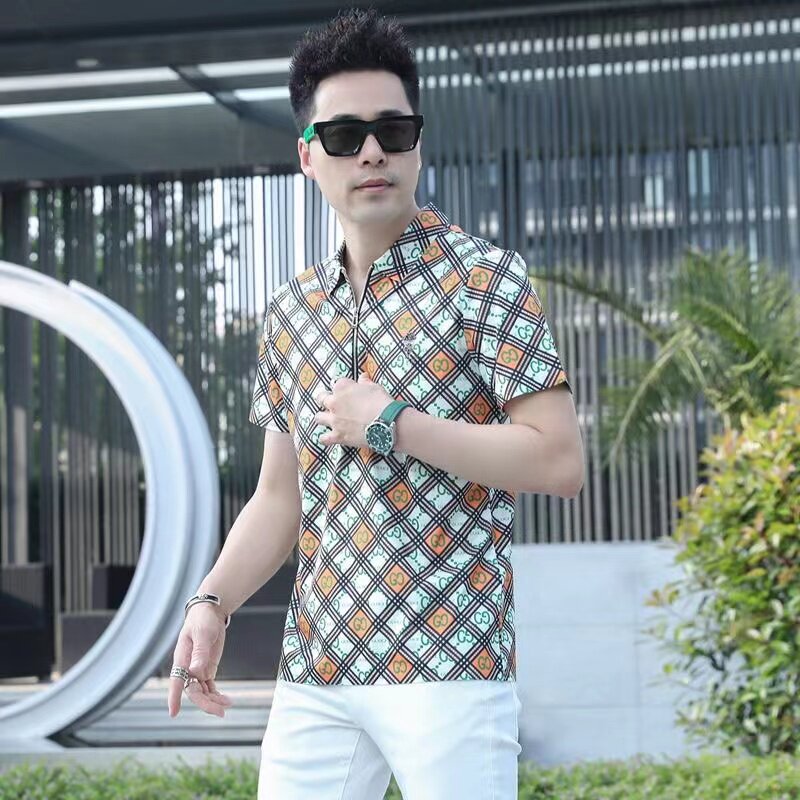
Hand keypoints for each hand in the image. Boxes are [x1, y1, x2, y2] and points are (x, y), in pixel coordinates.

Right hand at [167, 603, 233, 717]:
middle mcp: (187, 668)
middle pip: (193, 691)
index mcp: (182, 659)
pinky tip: (226, 700)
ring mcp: (197, 669)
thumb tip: (195, 670)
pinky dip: (216, 695)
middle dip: (205, 703)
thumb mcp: (202, 634)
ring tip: (227, 705)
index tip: (173, 713)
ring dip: (213, 701)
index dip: (174, 698)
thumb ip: (199, 653)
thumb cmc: (202, 621)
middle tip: (220, 712)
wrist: (210, 613)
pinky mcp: (207, 669)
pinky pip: (209, 686)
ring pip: (202, 692)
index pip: (176, 681)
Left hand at [313, 372, 393, 447]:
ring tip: (328, 419)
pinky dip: (325, 438)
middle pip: (321, 398)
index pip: (336, 383)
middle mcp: (334, 402)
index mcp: (342, 387)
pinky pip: (324, 438)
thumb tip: (363, 377)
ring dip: (322, 417)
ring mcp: (334, 420)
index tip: (347, 392)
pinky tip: (327, 437)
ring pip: (318, 417)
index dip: (342, 388)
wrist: (386, 423)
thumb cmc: (381, 402)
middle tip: (332, 403)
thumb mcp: (374, 388)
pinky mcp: (337, 435)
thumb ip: (365, 382)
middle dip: (325, 399)